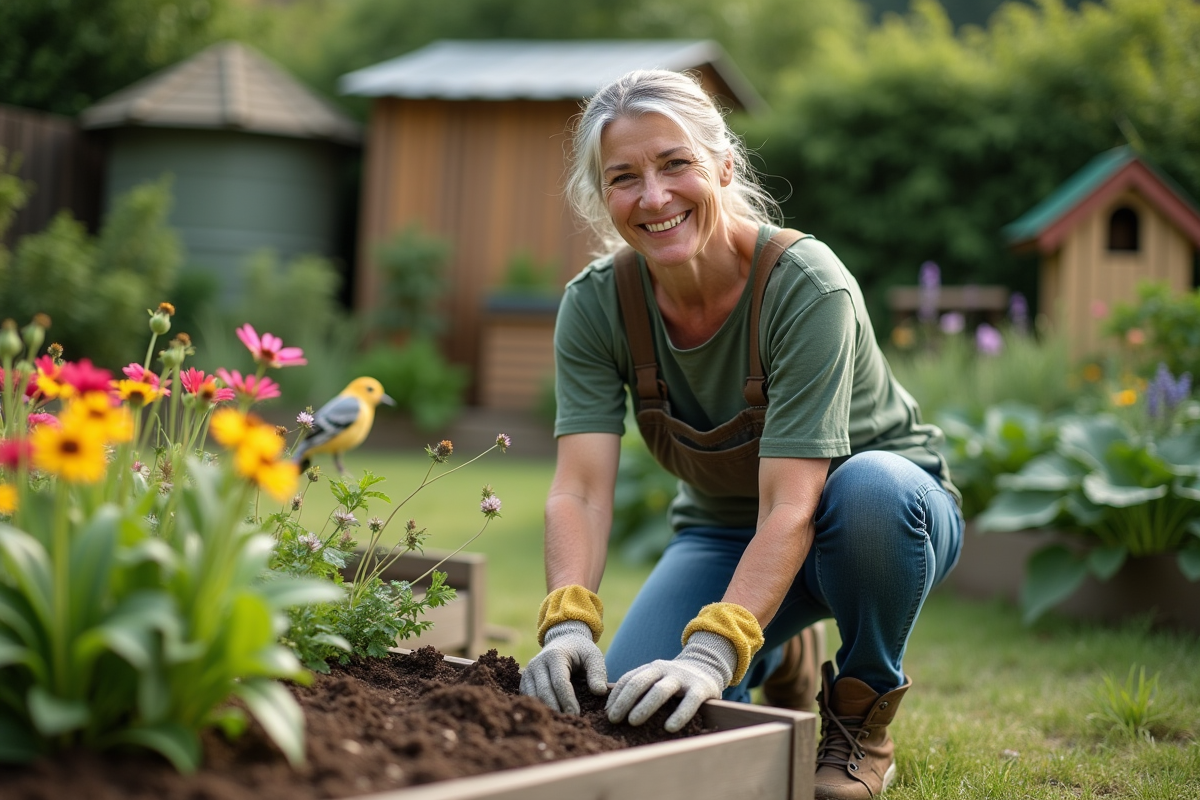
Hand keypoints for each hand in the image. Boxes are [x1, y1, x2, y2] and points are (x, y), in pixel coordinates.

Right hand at [519, 620, 607, 713]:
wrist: (563, 640)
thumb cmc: (581, 651)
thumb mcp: (593, 656)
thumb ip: (597, 672)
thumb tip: (600, 692)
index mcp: (555, 655)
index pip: (559, 682)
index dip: (567, 700)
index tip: (576, 715)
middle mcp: (537, 663)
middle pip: (544, 692)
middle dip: (556, 709)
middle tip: (568, 722)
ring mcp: (528, 672)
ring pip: (534, 697)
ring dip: (546, 710)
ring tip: (560, 722)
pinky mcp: (524, 681)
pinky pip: (529, 698)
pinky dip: (539, 708)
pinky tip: (551, 717)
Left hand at [605, 631, 736, 731]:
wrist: (708, 667)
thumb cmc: (675, 681)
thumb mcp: (656, 679)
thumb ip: (639, 688)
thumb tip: (611, 711)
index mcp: (651, 668)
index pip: (628, 679)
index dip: (615, 696)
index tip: (606, 713)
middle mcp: (664, 669)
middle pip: (639, 683)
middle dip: (624, 701)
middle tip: (614, 719)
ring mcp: (682, 677)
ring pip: (660, 690)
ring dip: (645, 706)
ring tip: (633, 722)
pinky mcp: (701, 688)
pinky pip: (689, 702)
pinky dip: (679, 715)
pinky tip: (669, 728)